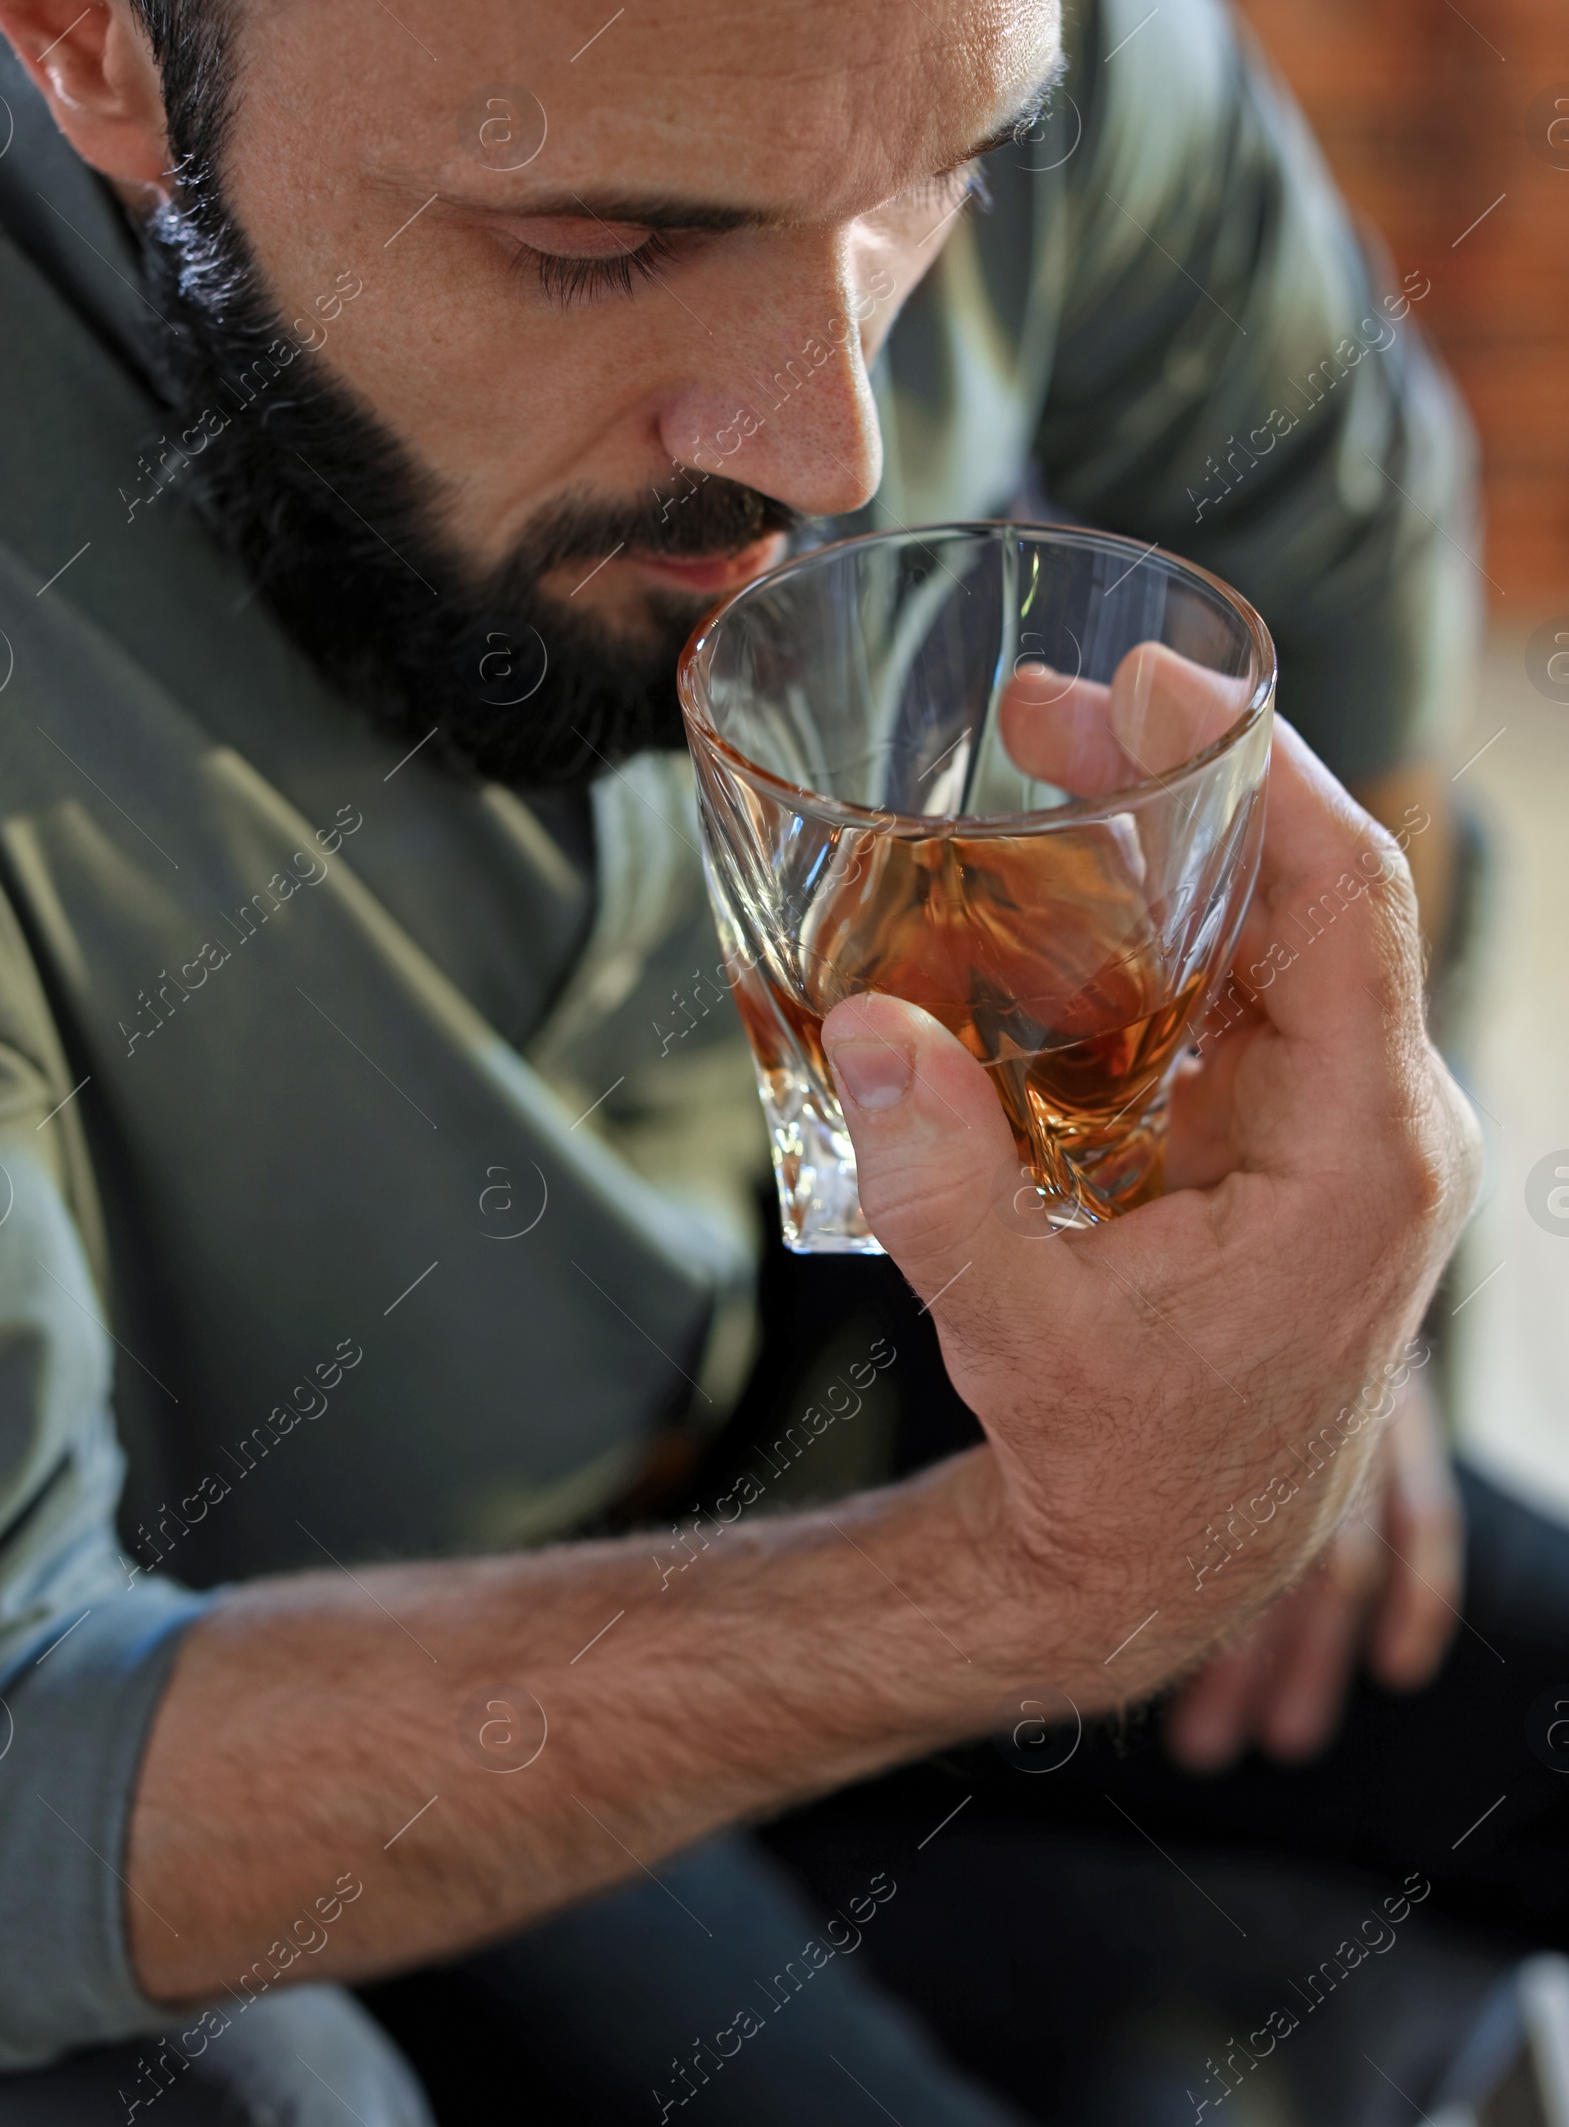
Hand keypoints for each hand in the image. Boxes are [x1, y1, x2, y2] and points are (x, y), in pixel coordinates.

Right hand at [820, 706, 1480, 1713]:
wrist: (1167, 1554)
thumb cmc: (1124, 1464)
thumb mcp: (1021, 1336)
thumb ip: (944, 1189)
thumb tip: (865, 1026)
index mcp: (1361, 1155)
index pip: (1346, 905)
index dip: (1262, 772)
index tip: (1156, 689)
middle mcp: (1378, 1121)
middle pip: (1308, 892)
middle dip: (1184, 783)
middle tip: (1048, 712)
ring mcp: (1338, 1122)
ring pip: (1273, 929)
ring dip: (1165, 842)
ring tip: (1041, 766)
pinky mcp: (1289, 1133)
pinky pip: (1239, 987)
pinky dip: (1153, 922)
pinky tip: (1056, 892)